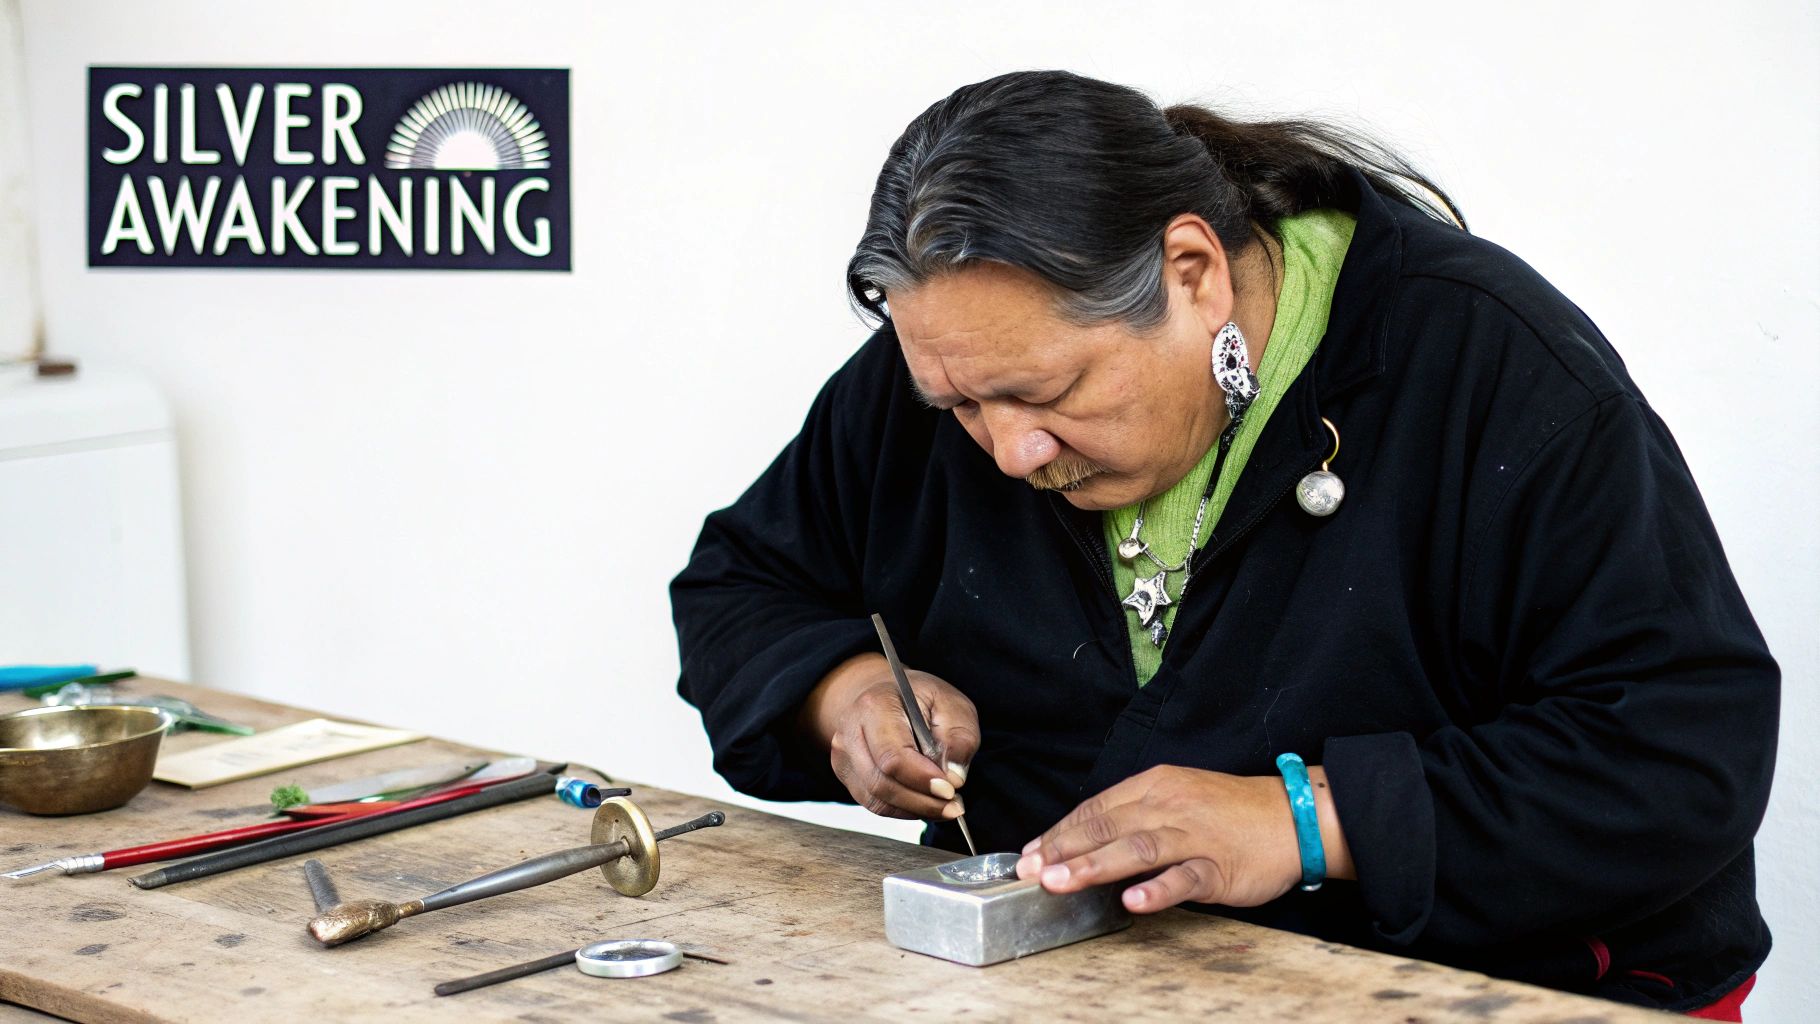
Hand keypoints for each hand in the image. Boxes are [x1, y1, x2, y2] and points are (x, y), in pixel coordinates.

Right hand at [800, 653, 977, 820]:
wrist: (888, 695)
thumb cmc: (921, 699)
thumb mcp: (953, 706)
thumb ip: (960, 739)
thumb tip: (954, 777)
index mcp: (875, 706)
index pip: (893, 757)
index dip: (922, 780)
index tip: (950, 790)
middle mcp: (850, 731)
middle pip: (881, 783)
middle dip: (922, 801)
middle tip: (953, 806)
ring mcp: (844, 755)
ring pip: (877, 799)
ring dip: (915, 808)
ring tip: (944, 805)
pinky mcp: (847, 775)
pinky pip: (874, 803)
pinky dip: (903, 809)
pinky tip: (924, 801)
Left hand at [1015, 764, 1352, 912]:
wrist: (1291, 816)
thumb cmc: (1227, 810)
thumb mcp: (1175, 797)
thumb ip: (1132, 815)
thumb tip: (1083, 839)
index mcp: (1154, 786)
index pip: (1095, 810)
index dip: (1059, 833)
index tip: (1028, 855)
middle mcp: (1169, 806)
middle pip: (1106, 827)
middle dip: (1062, 850)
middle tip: (1028, 872)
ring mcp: (1194, 837)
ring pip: (1136, 850)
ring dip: (1093, 866)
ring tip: (1059, 883)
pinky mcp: (1219, 867)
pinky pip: (1184, 878)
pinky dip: (1157, 890)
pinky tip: (1132, 902)